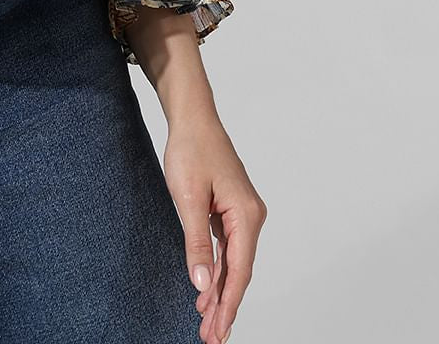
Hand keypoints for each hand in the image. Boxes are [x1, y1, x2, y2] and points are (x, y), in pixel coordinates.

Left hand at [163, 116, 266, 343]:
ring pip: (232, 262)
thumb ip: (196, 242)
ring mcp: (242, 213)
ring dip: (219, 291)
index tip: (220, 331)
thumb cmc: (191, 149)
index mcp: (246, 215)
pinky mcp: (230, 209)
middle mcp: (250, 216)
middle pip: (238, 271)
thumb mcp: (187, 198)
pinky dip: (216, 269)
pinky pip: (226, 248)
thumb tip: (201, 282)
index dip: (228, 304)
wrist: (192, 117)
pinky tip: (206, 289)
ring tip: (207, 322)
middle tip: (211, 337)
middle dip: (224, 305)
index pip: (239, 270)